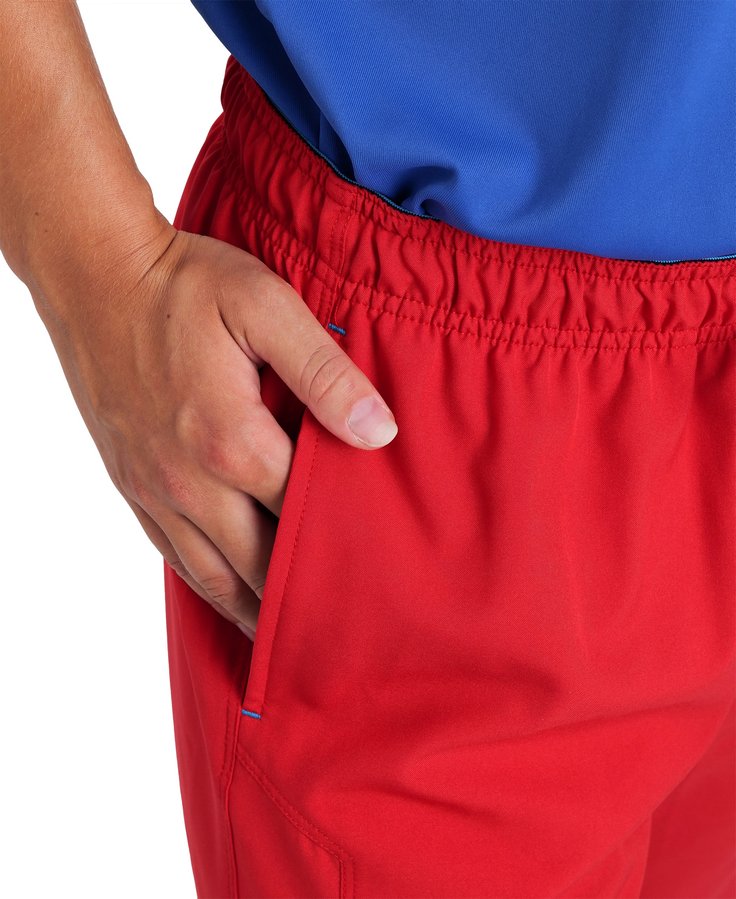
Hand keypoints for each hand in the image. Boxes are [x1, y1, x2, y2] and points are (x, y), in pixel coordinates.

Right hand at [43, 224, 397, 637]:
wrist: (96, 275)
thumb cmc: (184, 285)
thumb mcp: (265, 306)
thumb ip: (324, 374)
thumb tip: (379, 431)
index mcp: (233, 440)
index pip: (307, 513)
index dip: (347, 540)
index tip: (383, 566)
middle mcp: (191, 481)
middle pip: (263, 563)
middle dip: (305, 597)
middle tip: (349, 628)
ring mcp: (156, 490)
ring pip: (215, 576)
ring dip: (257, 610)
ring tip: (294, 642)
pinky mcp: (133, 486)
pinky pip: (174, 558)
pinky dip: (210, 590)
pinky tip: (232, 600)